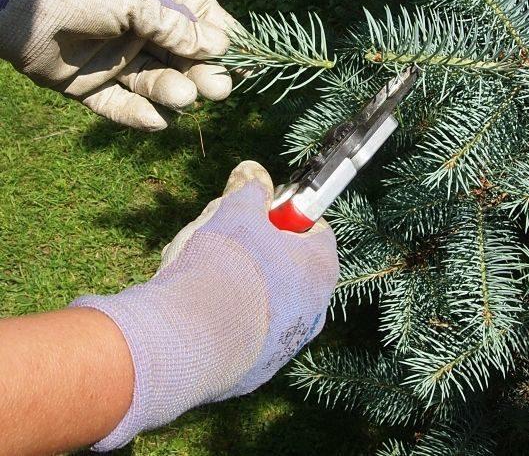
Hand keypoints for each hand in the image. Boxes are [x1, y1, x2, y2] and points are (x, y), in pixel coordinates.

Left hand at [0, 0, 236, 129]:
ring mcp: (111, 56)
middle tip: (221, 89)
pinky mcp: (84, 84)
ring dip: (172, 91)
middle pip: (180, 54)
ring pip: (153, 80)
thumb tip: (221, 46)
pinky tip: (155, 122)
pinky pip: (117, 104)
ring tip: (184, 97)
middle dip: (201, 70)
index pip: (198, 15)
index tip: (247, 59)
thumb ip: (177, 26)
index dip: (223, 37)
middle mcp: (135, 25)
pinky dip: (137, 115)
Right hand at [72, 161, 339, 450]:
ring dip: (243, 292)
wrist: (191, 338)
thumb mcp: (237, 213)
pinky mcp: (260, 369)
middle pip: (293, 270)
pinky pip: (247, 337)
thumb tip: (253, 176)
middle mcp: (316, 309)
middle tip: (228, 247)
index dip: (288, 219)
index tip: (264, 216)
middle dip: (262, 256)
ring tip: (204, 283)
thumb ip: (250, 193)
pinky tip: (199, 317)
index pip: (316, 232)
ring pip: (269, 306)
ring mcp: (290, 343)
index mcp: (320, 267)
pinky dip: (228, 325)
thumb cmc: (224, 267)